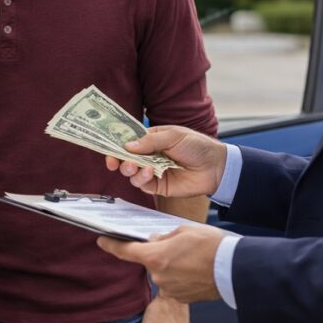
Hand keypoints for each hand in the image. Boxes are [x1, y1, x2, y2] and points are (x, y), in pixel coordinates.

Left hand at [98, 225, 224, 302]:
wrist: (233, 269)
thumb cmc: (210, 245)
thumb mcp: (184, 230)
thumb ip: (164, 236)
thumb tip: (154, 240)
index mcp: (155, 256)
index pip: (126, 251)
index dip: (111, 245)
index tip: (101, 241)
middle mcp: (158, 275)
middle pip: (150, 261)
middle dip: (159, 252)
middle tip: (179, 244)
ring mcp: (170, 289)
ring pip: (164, 272)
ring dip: (172, 264)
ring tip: (193, 256)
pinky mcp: (182, 297)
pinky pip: (175, 283)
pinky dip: (182, 275)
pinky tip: (196, 268)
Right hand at [104, 125, 226, 197]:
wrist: (216, 167)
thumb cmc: (197, 146)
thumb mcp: (173, 136)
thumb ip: (149, 141)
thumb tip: (127, 146)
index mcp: (151, 140)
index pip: (128, 141)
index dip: (116, 144)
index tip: (106, 146)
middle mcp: (149, 156)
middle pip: (125, 158)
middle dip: (117, 160)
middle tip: (114, 161)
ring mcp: (153, 172)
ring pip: (131, 173)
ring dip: (130, 169)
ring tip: (136, 166)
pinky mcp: (158, 186)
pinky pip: (142, 185)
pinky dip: (142, 179)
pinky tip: (150, 172)